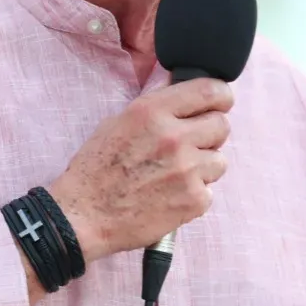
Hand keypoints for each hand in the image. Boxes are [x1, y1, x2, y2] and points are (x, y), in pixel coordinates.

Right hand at [48, 78, 233, 262]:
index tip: (221, 102)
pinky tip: (169, 196)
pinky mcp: (193, 200)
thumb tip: (183, 93)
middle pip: (222, 125)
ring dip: (203, 167)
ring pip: (220, 160)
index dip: (221, 96)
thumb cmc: (95, 170)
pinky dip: (194, 195)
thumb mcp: (118, 122)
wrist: (84, 216)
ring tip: (174, 176)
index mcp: (152, 111)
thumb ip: (155, 107)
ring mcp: (187, 170)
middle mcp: (173, 136)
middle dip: (210, 134)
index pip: (210, 90)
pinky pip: (209, 191)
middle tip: (190, 146)